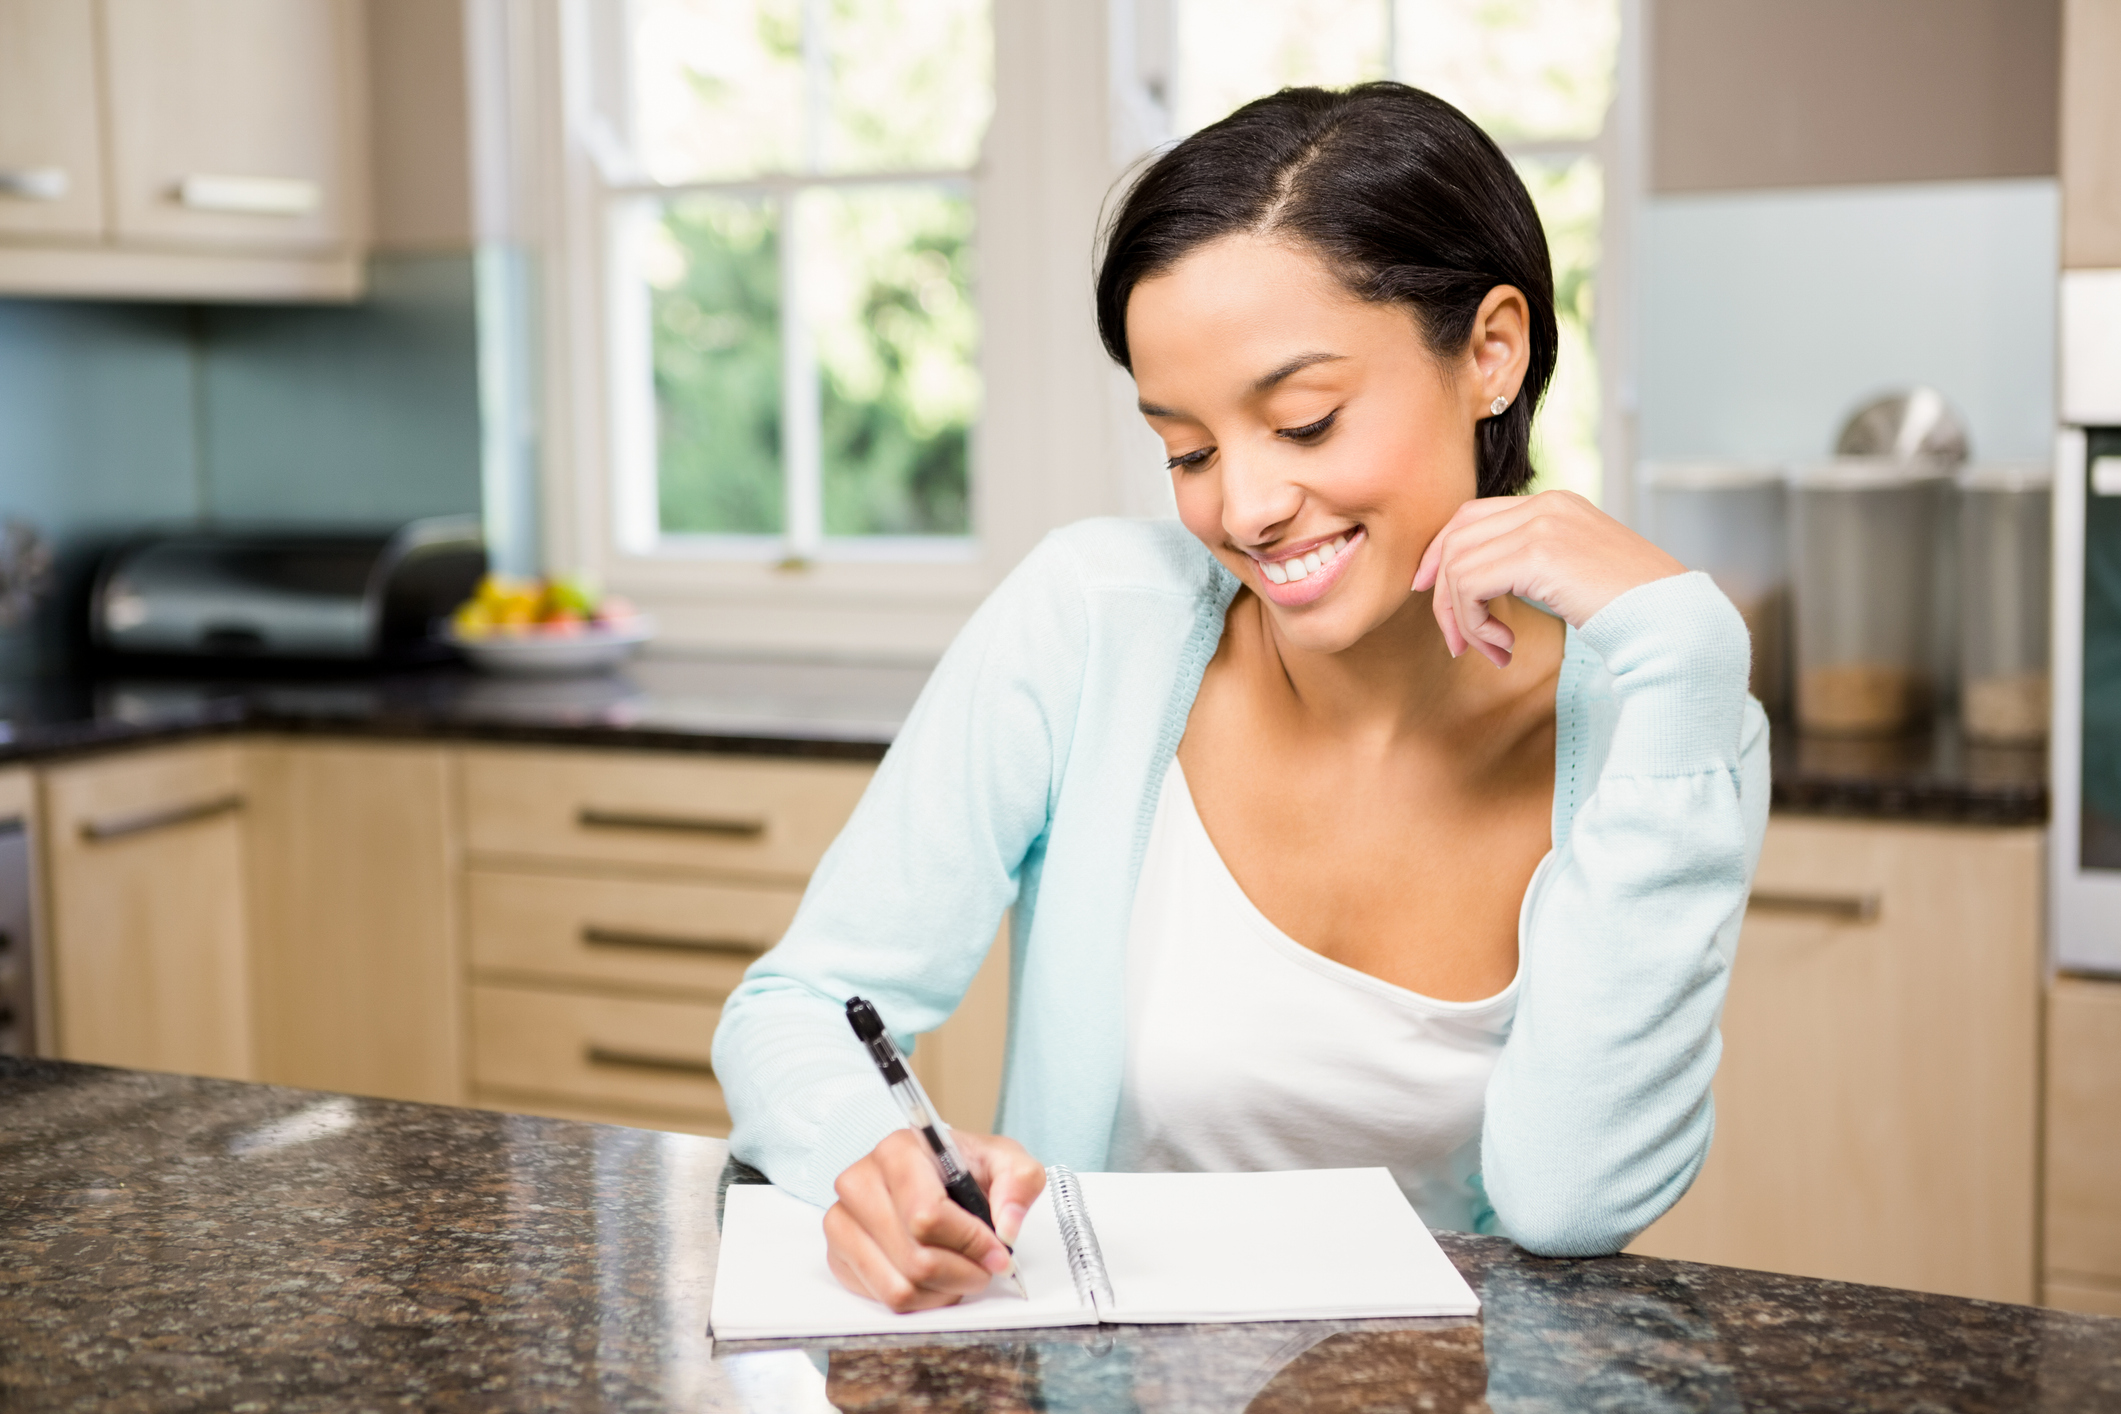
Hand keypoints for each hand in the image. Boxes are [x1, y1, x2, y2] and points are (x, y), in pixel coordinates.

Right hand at [824, 1128, 1046, 1311]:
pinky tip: (934, 1277)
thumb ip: (1019, 1183)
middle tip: (983, 1267)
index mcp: (897, 1151)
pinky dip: (920, 1299)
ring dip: (943, 1290)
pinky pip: (883, 1300)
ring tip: (959, 1271)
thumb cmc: (964, 1169)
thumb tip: (1006, 1228)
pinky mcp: (839, 1255)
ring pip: (899, 1287)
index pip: (927, 1216)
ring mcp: (841, 1221)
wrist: (934, 1178)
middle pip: (915, 1258)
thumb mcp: (1005, 1161)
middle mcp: (859, 1182)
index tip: (997, 1252)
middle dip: (962, 1272)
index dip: (970, 1242)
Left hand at [1411, 490, 1684, 667]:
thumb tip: (1476, 585)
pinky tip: (1504, 648)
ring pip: (1457, 566)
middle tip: (1457, 643)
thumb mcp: (1574, 575)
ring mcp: (1542, 524)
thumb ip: (1532, 565)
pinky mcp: (1538, 554)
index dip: (1440, 553)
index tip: (1429, 592)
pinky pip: (1470, 585)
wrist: (1674, 621)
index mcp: (1555, 503)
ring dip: (1463, 619)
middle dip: (1444, 595)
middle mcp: (1546, 504)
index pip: (1471, 515)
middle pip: (1456, 538)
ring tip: (1493, 651)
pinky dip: (1473, 623)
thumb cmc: (1631, 610)